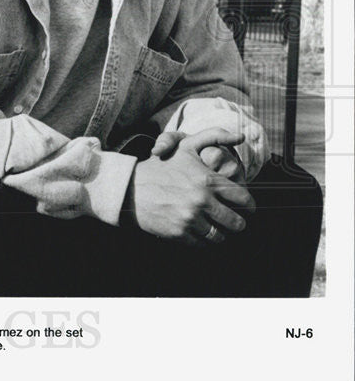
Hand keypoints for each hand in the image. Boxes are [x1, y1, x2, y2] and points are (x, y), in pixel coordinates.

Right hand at [128, 128, 254, 244]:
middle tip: (234, 222)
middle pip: (236, 222)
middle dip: (238, 223)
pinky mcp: (179, 233)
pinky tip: (200, 233)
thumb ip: (214, 135)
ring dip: (221, 234)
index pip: (243, 199)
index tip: (248, 210)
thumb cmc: (161, 166)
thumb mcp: (185, 145)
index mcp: (207, 180)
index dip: (250, 206)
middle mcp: (201, 200)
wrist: (130, 188)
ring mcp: (190, 218)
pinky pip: (203, 245)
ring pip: (220, 236)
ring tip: (217, 229)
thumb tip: (241, 136)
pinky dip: (204, 242)